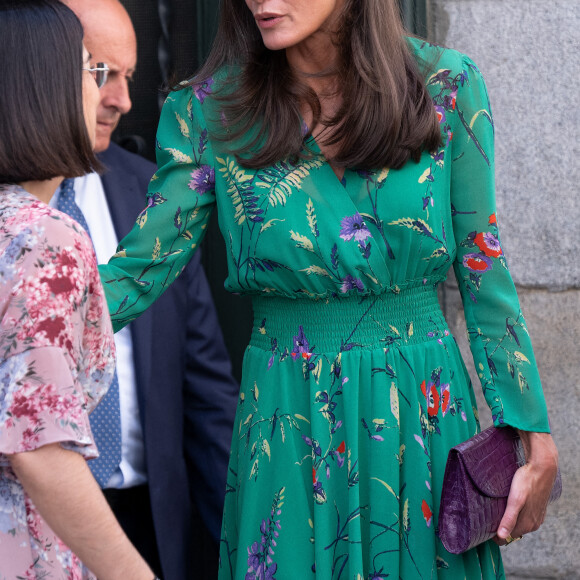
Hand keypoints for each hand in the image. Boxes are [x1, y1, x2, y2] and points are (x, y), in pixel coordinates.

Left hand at [494, 430, 558, 545]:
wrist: (543, 468)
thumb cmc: (527, 482)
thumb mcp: (515, 500)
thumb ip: (509, 519)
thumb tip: (502, 537)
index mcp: (527, 525)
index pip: (506, 538)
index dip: (494, 534)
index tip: (483, 526)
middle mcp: (533, 524)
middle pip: (512, 532)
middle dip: (500, 527)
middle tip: (486, 516)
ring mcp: (537, 516)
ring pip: (518, 523)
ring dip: (507, 520)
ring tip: (495, 509)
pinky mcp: (538, 508)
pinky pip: (524, 516)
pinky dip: (515, 514)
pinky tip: (508, 505)